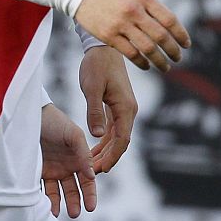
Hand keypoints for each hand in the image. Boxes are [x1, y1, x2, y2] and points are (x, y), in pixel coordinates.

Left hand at [41, 104, 96, 217]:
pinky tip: (43, 206)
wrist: (29, 114)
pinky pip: (40, 187)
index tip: (90, 207)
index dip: (90, 194)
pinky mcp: (35, 169)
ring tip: (55, 214)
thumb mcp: (73, 134)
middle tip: (75, 214)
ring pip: (56, 191)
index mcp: (78, 159)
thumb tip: (91, 175)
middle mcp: (66, 166)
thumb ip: (83, 154)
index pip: (87, 181)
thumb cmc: (55, 121)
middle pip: (73, 189)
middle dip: (74, 202)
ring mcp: (51, 169)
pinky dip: (42, 197)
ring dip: (57, 203)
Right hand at [73, 0, 189, 71]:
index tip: (186, 45)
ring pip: (147, 48)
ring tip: (165, 67)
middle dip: (173, 50)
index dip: (181, 34)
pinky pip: (130, 53)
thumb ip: (152, 7)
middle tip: (178, 58)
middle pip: (161, 36)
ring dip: (160, 60)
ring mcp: (120, 23)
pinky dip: (142, 62)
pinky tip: (146, 66)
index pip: (170, 20)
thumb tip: (172, 28)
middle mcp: (133, 10)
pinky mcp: (108, 35)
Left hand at [78, 45, 136, 172]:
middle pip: (120, 141)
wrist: (102, 48)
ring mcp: (123, 108)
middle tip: (94, 173)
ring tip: (92, 165)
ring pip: (116, 136)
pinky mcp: (116, 105)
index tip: (101, 169)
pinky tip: (94, 147)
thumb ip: (94, 111)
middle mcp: (128, 110)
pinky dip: (104, 139)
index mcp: (125, 108)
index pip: (122, 140)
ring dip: (106, 150)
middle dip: (108, 157)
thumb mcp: (91, 88)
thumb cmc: (96, 66)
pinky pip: (113, 127)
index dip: (112, 156)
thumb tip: (97, 135)